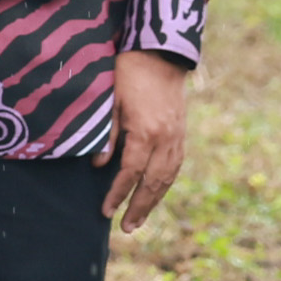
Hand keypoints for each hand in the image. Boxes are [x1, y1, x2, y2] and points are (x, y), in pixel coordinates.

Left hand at [105, 50, 194, 229]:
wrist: (160, 53)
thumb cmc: (129, 73)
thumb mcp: (111, 101)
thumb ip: (106, 135)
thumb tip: (99, 166)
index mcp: (146, 132)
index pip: (130, 173)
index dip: (117, 194)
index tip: (105, 211)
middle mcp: (165, 139)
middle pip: (152, 183)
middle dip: (138, 207)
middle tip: (126, 228)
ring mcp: (177, 136)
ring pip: (167, 178)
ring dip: (154, 201)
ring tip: (140, 219)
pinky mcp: (181, 132)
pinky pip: (175, 166)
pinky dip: (165, 184)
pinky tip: (156, 193)